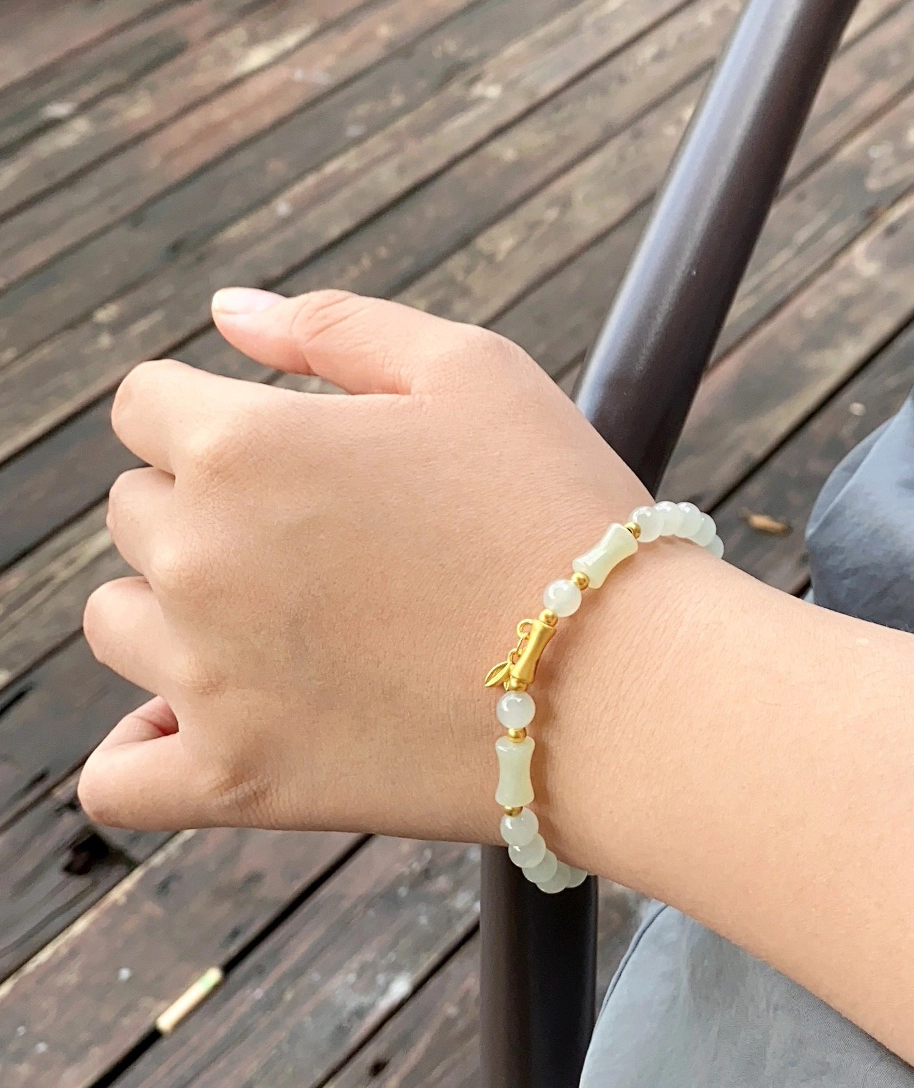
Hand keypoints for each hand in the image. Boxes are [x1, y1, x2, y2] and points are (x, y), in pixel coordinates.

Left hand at [79, 288, 648, 840]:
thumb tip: (227, 309)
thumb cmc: (559, 510)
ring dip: (178, 611)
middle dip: (206, 507)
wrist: (624, 686)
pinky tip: (205, 720)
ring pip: (119, 623)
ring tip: (292, 623)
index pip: (141, 405)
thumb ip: (333, 325)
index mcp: (243, 444)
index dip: (211, 413)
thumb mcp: (471, 370)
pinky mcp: (235, 778)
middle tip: (324, 540)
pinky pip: (116, 775)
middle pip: (132, 511)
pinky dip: (144, 747)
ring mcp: (206, 677)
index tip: (287, 450)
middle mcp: (199, 556)